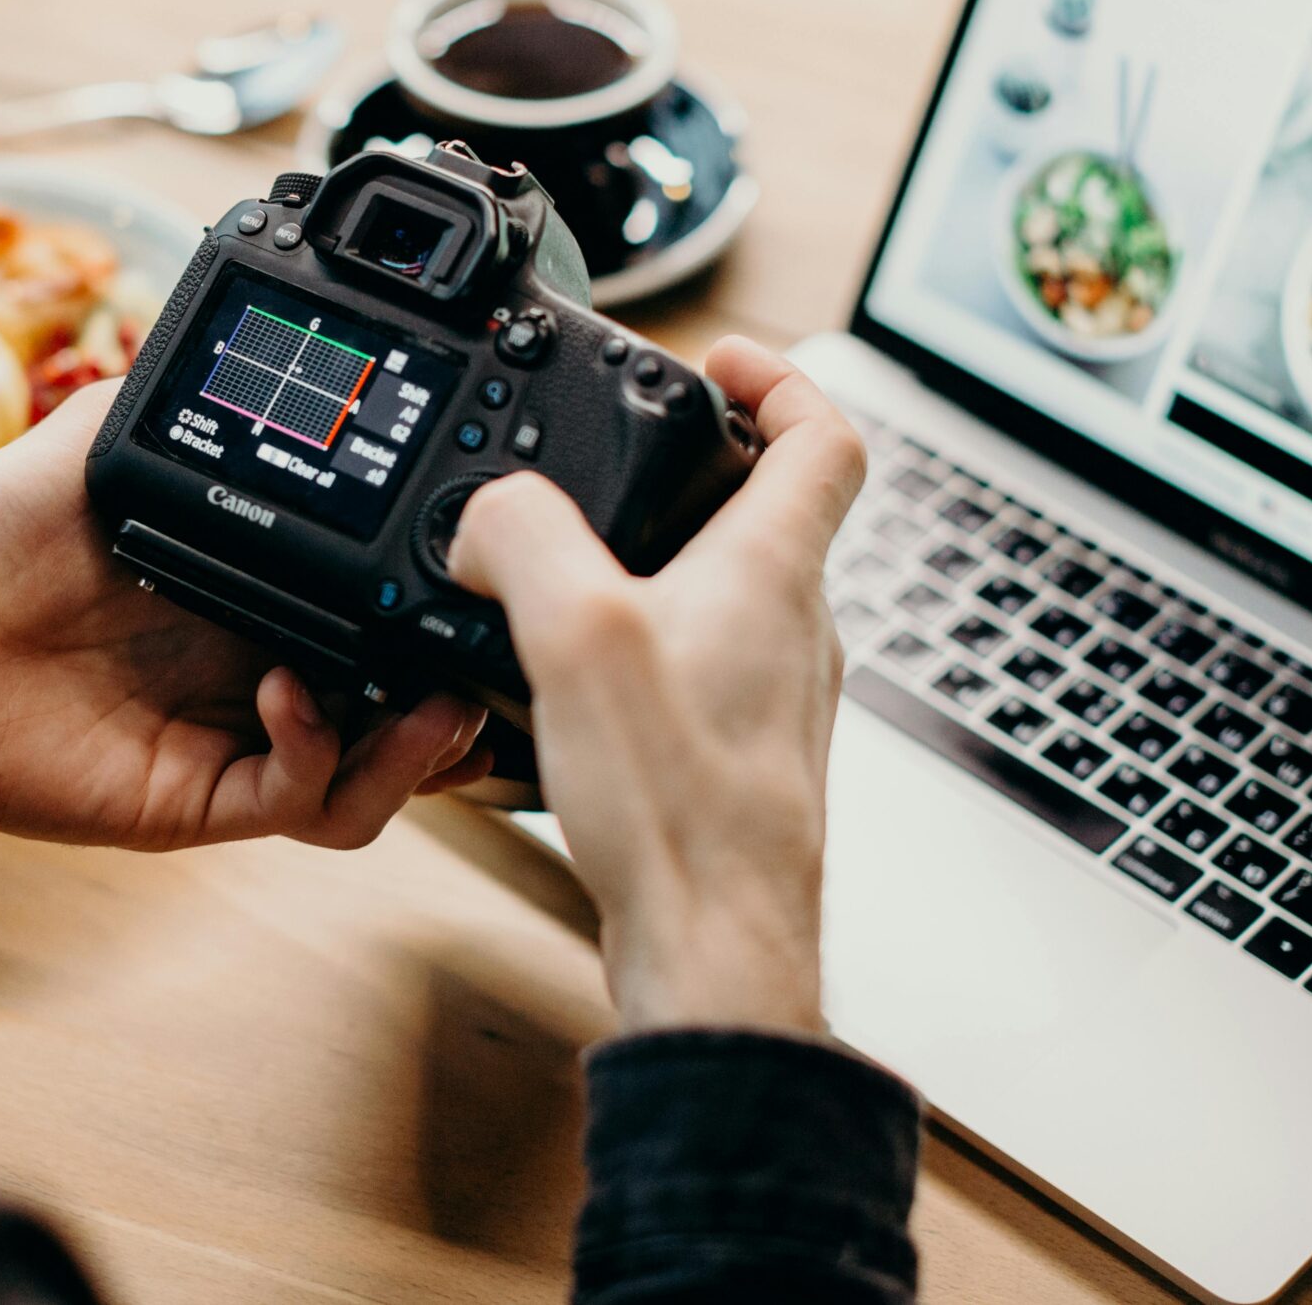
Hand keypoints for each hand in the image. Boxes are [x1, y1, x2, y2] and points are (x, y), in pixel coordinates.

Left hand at [0, 383, 489, 849]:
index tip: (486, 566)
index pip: (380, 608)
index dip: (441, 604)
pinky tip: (296, 696)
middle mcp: (262, 669)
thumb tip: (259, 329)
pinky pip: (296, 799)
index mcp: (259, 589)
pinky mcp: (197, 796)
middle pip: (404, 705)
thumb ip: (192, 392)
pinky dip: (321, 755)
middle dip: (467, 694)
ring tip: (440, 705)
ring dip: (422, 751)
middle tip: (499, 654)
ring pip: (372, 776)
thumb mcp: (105, 436)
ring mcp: (235, 739)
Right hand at [447, 337, 864, 1037]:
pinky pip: (705, 670)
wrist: (713, 953)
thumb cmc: (680, 811)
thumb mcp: (576, 638)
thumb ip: (523, 541)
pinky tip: (577, 689)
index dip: (777, 376)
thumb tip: (486, 514)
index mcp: (773, 573)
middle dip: (693, 468)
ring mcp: (776, 698)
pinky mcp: (741, 759)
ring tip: (575, 571)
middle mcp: (795, 629)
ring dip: (664, 561)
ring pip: (736, 594)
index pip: (824, 435)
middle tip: (618, 458)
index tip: (718, 358)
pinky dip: (648, 646)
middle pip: (774, 511)